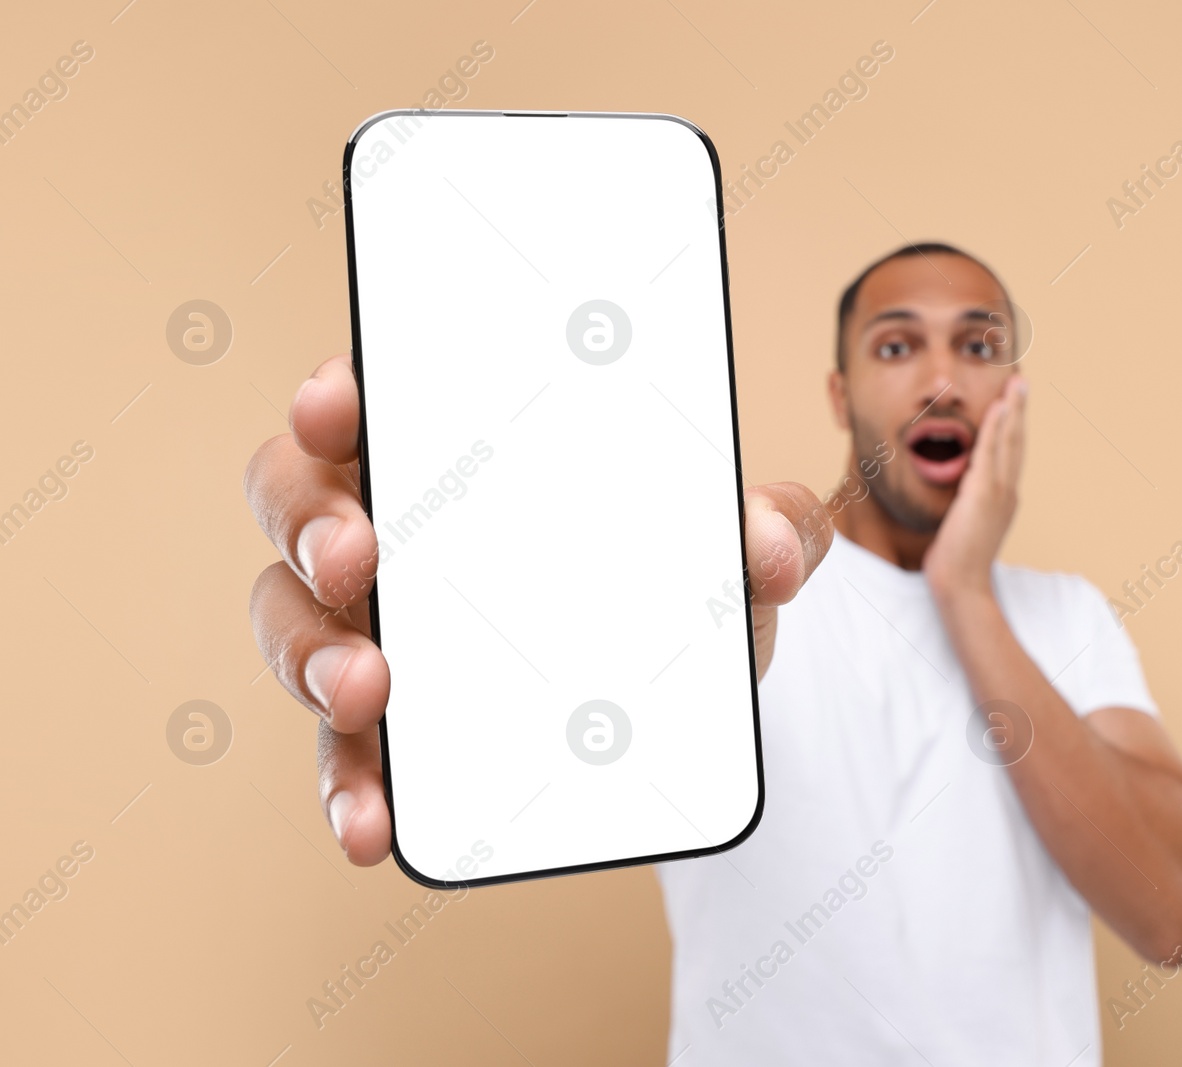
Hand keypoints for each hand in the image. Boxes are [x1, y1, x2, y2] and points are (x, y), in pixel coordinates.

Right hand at [245, 353, 830, 865]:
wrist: (684, 703)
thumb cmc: (678, 587)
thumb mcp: (731, 552)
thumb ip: (773, 528)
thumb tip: (770, 544)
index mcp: (461, 451)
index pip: (374, 399)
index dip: (338, 393)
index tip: (341, 401)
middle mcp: (395, 527)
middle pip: (298, 499)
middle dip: (311, 523)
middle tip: (359, 559)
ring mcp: (376, 628)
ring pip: (294, 623)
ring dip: (312, 657)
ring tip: (367, 693)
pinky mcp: (387, 728)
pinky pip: (346, 751)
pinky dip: (349, 786)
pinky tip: (374, 823)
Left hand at [923, 374, 1027, 602]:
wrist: (960, 586)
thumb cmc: (955, 563)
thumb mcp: (962, 527)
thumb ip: (964, 508)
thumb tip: (958, 501)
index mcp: (1003, 499)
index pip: (1010, 455)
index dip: (1013, 427)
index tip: (1014, 403)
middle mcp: (1007, 492)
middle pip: (1016, 442)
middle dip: (1019, 410)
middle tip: (1022, 381)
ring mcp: (999, 492)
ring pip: (1009, 442)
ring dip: (1013, 409)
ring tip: (1017, 382)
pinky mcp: (984, 494)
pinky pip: (992, 452)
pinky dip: (997, 427)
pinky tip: (999, 406)